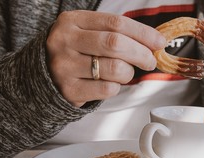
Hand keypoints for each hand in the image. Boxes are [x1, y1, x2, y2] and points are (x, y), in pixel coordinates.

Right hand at [46, 10, 165, 106]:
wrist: (44, 75)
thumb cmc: (76, 52)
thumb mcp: (89, 33)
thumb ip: (116, 34)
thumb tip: (156, 42)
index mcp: (73, 21)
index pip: (116, 23)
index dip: (143, 33)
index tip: (159, 42)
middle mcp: (65, 40)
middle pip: (115, 44)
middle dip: (141, 54)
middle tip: (150, 61)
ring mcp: (64, 66)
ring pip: (114, 69)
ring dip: (128, 73)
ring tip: (125, 73)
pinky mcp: (69, 89)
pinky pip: (107, 89)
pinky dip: (116, 87)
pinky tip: (109, 83)